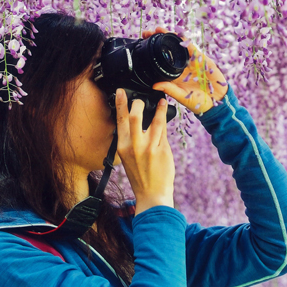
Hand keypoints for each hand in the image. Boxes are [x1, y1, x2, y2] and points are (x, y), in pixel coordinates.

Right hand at [115, 88, 174, 213]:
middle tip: (141, 100)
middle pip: (135, 116)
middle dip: (138, 103)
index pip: (120, 121)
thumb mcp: (128, 157)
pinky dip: (165, 120)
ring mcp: (149, 148)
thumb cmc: (140, 176)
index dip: (120, 104)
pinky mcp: (162, 151)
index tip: (120, 91)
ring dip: (159, 109)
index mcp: (122, 147)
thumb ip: (131, 140)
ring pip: (155, 121)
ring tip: (162, 101)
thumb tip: (138, 121)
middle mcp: (134, 146)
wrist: (152, 195)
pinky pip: (164, 130)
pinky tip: (166, 113)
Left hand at [142, 26, 228, 115]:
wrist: (216, 103)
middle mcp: (180, 66)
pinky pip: (192, 48)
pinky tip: (178, 35)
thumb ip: (169, 89)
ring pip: (179, 45)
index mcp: (173, 74)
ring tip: (159, 30)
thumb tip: (154, 85)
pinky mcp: (201, 59)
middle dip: (158, 39)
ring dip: (169, 36)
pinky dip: (185, 41)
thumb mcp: (181, 96)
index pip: (160, 60)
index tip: (142, 44)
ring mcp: (190, 61)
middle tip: (148, 33)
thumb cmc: (198, 102)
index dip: (152, 51)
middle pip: (168, 49)